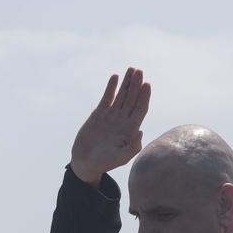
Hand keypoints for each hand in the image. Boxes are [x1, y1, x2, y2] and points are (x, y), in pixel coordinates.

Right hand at [70, 66, 150, 185]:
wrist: (85, 162)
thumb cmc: (103, 163)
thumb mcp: (120, 159)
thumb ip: (132, 148)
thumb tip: (140, 131)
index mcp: (130, 129)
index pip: (140, 109)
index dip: (144, 97)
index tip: (147, 85)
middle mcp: (123, 120)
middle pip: (132, 99)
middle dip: (136, 85)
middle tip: (139, 71)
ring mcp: (111, 116)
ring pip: (122, 95)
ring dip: (127, 83)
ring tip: (132, 69)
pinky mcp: (99, 114)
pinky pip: (107, 97)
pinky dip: (111, 87)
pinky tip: (115, 77)